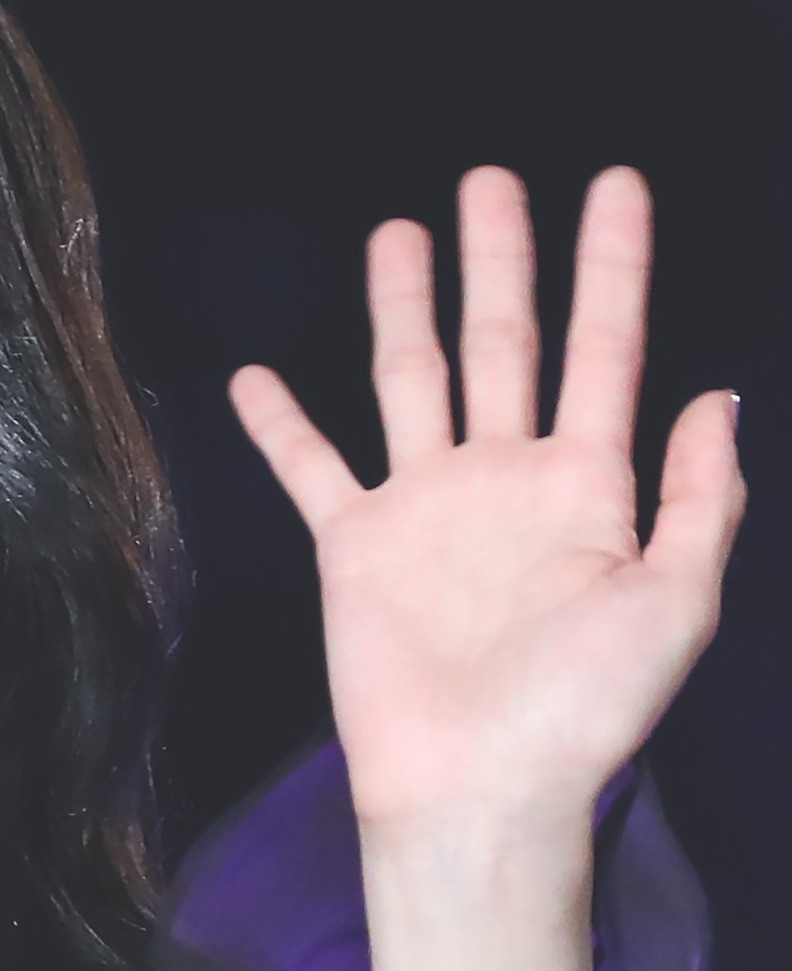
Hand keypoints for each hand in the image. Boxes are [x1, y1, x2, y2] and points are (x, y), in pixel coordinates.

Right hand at [229, 166, 742, 831]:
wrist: (479, 791)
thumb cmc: (584, 713)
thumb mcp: (679, 601)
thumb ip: (703, 497)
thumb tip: (715, 395)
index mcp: (589, 485)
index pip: (606, 346)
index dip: (614, 263)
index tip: (618, 183)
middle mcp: (505, 480)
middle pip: (505, 340)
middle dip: (501, 258)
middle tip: (492, 179)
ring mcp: (427, 510)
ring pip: (413, 378)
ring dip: (405, 305)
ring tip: (399, 232)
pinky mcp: (356, 549)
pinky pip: (313, 470)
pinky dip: (281, 426)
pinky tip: (256, 377)